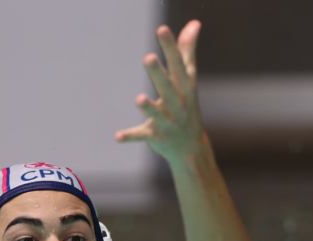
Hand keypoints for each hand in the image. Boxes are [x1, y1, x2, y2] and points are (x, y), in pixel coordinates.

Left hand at [115, 21, 204, 160]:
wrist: (190, 146)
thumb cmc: (187, 104)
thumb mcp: (188, 79)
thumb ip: (186, 51)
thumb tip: (194, 23)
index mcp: (184, 86)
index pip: (177, 64)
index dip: (170, 47)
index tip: (161, 29)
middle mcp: (176, 103)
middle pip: (167, 86)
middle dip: (158, 73)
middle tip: (147, 57)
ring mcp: (166, 121)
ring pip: (155, 113)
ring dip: (148, 107)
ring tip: (139, 99)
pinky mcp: (155, 136)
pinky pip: (141, 136)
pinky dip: (130, 136)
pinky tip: (117, 136)